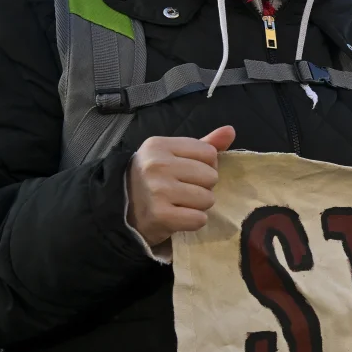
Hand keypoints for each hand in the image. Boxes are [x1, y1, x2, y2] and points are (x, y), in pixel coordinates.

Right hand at [126, 126, 234, 249]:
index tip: (187, 173)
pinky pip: (199, 219)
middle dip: (203, 186)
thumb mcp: (173, 156)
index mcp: (159, 145)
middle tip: (182, 191)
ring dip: (199, 205)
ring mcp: (158, 190)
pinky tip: (178, 217)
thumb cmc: (154, 179)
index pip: (209, 153)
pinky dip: (193, 222)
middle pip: (211, 176)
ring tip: (180, 204)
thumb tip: (230, 130)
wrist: (121, 210)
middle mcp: (157, 165)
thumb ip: (204, 143)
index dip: (206, 165)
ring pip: (208, 198)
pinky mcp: (160, 215)